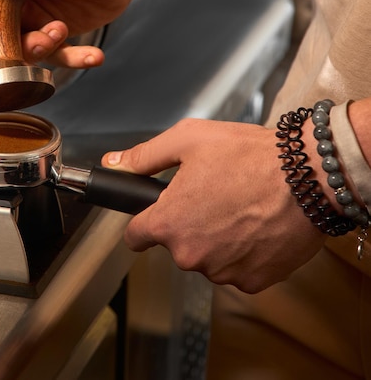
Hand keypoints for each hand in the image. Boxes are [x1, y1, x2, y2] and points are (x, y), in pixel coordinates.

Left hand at [102, 118, 325, 292]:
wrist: (307, 177)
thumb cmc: (247, 155)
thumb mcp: (187, 140)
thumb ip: (145, 157)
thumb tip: (115, 164)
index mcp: (169, 222)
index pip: (134, 237)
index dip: (142, 223)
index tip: (152, 216)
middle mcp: (190, 254)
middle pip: (174, 244)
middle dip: (186, 223)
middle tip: (210, 196)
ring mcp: (223, 271)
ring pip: (205, 257)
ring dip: (215, 238)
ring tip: (236, 207)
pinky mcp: (253, 281)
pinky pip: (235, 268)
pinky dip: (241, 251)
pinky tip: (254, 225)